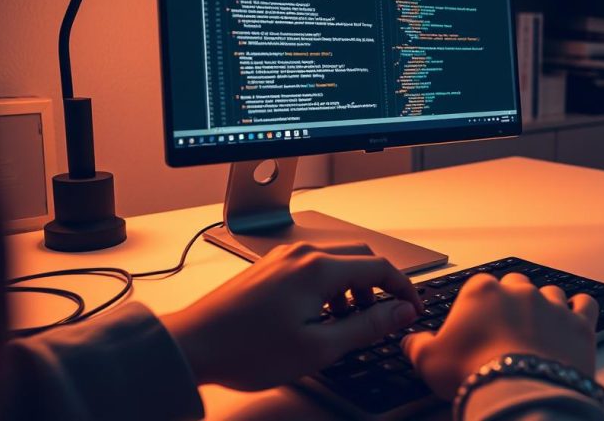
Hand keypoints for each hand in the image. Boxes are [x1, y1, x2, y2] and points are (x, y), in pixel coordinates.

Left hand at [162, 242, 421, 390]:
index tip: (411, 310)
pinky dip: (330, 284)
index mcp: (318, 269)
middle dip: (379, 286)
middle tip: (384, 317)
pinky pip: (313, 265)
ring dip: (354, 286)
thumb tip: (399, 312)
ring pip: (337, 260)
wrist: (192, 345)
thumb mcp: (318, 347)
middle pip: (361, 257)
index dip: (403, 290)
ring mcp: (284, 257)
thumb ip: (366, 326)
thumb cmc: (247, 349)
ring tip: (348, 321)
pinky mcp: (270, 266)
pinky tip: (320, 314)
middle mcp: (303, 254)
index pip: (380, 267)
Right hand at [402, 272, 598, 399]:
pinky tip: (573, 319)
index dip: (477, 307)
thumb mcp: (429, 361)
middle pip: (515, 284)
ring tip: (538, 328)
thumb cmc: (474, 373)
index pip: (478, 286)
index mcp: (481, 291)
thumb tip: (410, 341)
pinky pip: (585, 304)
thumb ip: (417, 345)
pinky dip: (580, 309)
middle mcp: (519, 291)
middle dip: (511, 301)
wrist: (520, 393)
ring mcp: (552, 304)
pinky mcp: (579, 324)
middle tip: (505, 328)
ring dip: (545, 306)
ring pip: (550, 292)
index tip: (475, 324)